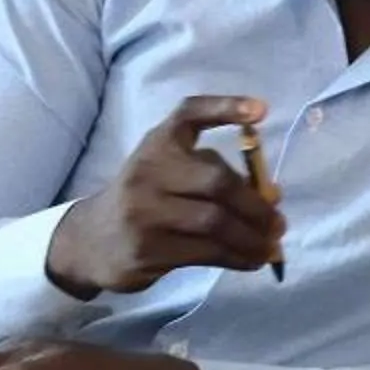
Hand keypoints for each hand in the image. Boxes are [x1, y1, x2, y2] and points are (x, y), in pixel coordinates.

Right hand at [44, 95, 284, 298]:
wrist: (90, 240)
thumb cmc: (146, 200)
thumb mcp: (171, 174)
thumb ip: (215, 176)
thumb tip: (274, 195)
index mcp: (158, 144)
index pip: (189, 113)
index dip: (224, 108)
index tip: (261, 111)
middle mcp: (148, 171)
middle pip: (217, 182)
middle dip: (256, 205)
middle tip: (278, 223)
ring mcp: (144, 211)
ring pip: (215, 223)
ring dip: (252, 238)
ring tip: (270, 247)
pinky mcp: (147, 248)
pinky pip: (205, 252)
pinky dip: (237, 257)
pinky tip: (252, 261)